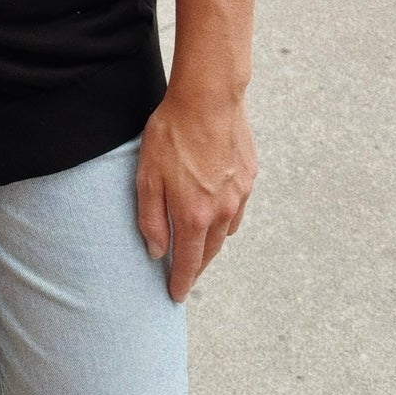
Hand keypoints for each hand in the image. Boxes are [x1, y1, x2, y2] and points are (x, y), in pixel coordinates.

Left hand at [135, 86, 257, 301]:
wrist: (209, 99)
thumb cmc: (172, 134)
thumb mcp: (147, 178)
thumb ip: (151, 219)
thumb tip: (157, 251)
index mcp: (194, 216)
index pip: (188, 262)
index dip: (181, 281)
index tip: (176, 295)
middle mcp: (222, 211)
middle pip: (209, 252)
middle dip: (196, 267)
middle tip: (186, 276)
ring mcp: (239, 194)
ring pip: (225, 232)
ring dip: (211, 243)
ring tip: (198, 247)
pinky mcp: (249, 177)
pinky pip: (237, 209)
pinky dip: (225, 219)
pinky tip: (216, 214)